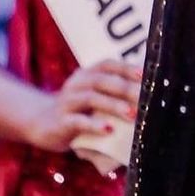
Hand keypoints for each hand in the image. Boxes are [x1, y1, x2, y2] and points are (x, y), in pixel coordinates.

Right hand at [24, 60, 140, 151]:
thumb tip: (151, 98)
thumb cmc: (80, 110)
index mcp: (88, 75)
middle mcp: (77, 84)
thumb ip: (117, 94)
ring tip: (131, 114)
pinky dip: (94, 125)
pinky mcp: (61, 121)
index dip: (127, 68)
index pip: (108, 65)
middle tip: (145, 98)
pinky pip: (78, 121)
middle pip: (103, 80)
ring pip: (91, 98)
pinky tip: (108, 130)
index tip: (146, 76)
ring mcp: (68, 101)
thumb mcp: (97, 98)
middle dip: (126, 88)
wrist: (43, 124)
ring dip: (113, 105)